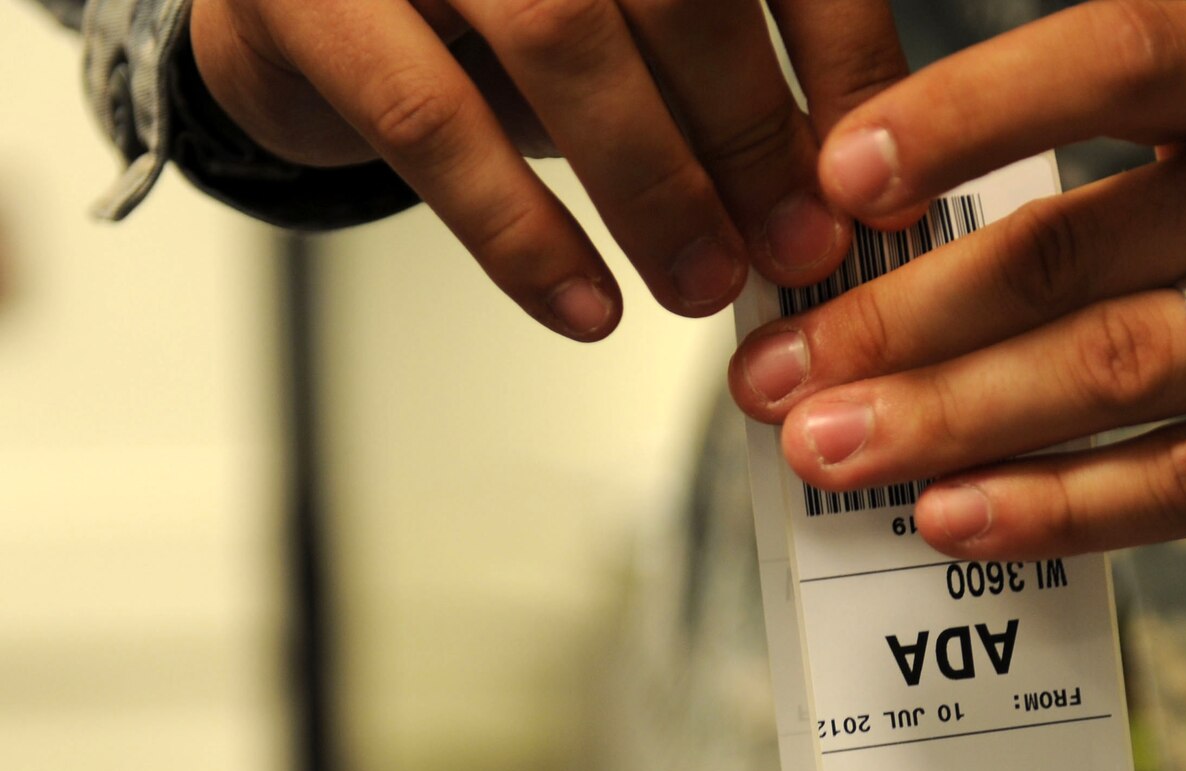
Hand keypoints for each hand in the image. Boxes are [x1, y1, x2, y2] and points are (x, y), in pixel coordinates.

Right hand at [190, 0, 908, 336]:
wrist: (291, 5)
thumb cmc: (488, 14)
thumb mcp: (626, 25)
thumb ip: (727, 69)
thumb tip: (850, 183)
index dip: (840, 56)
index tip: (875, 175)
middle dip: (749, 129)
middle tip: (795, 246)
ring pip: (561, 36)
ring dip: (651, 184)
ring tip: (700, 285)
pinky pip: (436, 121)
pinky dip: (523, 233)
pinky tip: (585, 306)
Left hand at [727, 0, 1185, 582]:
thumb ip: (1104, 196)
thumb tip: (874, 276)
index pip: (1118, 54)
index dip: (967, 110)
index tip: (836, 181)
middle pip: (1087, 244)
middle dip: (907, 318)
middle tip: (779, 375)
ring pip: (1128, 369)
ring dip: (956, 420)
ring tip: (833, 454)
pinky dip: (1063, 504)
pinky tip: (959, 518)